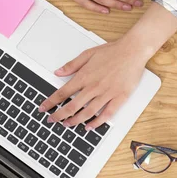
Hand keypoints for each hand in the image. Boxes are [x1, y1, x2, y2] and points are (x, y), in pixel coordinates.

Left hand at [38, 3, 176, 129]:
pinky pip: (107, 114)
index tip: (44, 108)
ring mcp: (107, 93)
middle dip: (60, 115)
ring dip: (75, 121)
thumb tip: (58, 72)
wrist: (132, 50)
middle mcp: (94, 86)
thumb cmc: (112, 51)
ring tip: (68, 125)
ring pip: (88, 112)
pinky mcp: (119, 97)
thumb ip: (72, 65)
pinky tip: (90, 126)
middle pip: (72, 106)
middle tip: (52, 120)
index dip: (51, 102)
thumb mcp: (88, 53)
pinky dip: (97, 122)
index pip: (63, 92)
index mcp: (85, 76)